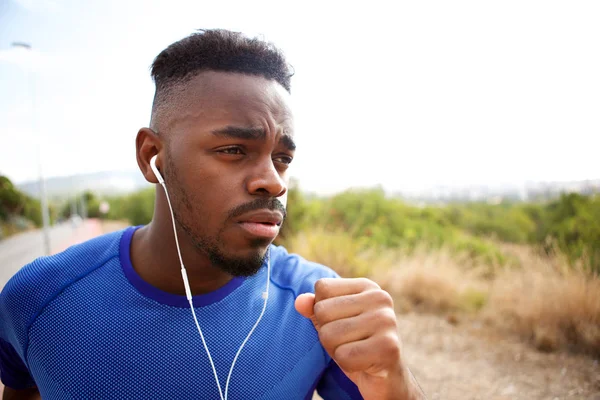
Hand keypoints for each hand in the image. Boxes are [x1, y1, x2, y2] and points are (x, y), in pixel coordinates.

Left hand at [295, 277, 422, 399]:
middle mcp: (380, 298)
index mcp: (367, 287)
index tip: (344, 323)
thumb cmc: (355, 345)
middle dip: (328, 334)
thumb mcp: (331, 323)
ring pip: (330, 335)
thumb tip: (299, 301)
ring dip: (337, 351)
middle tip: (350, 342)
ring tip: (356, 352)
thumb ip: (314, 308)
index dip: (323, 312)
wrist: (386, 378)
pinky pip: (344, 356)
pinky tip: (364, 363)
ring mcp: (387, 321)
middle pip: (323, 311)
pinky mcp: (389, 347)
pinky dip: (348, 365)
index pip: (323, 288)